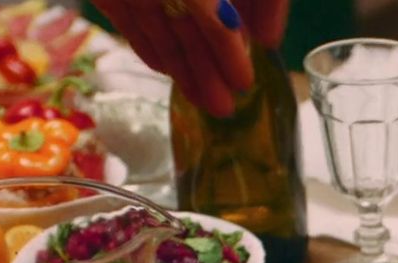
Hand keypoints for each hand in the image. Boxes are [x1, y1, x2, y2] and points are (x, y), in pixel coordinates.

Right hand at [92, 0, 272, 116]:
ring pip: (153, 34)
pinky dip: (150, 48)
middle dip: (205, 75)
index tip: (244, 83)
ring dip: (180, 70)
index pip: (213, 19)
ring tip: (202, 99)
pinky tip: (167, 68)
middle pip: (182, 34)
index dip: (229, 53)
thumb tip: (270, 41)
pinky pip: (127, 24)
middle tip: (224, 109)